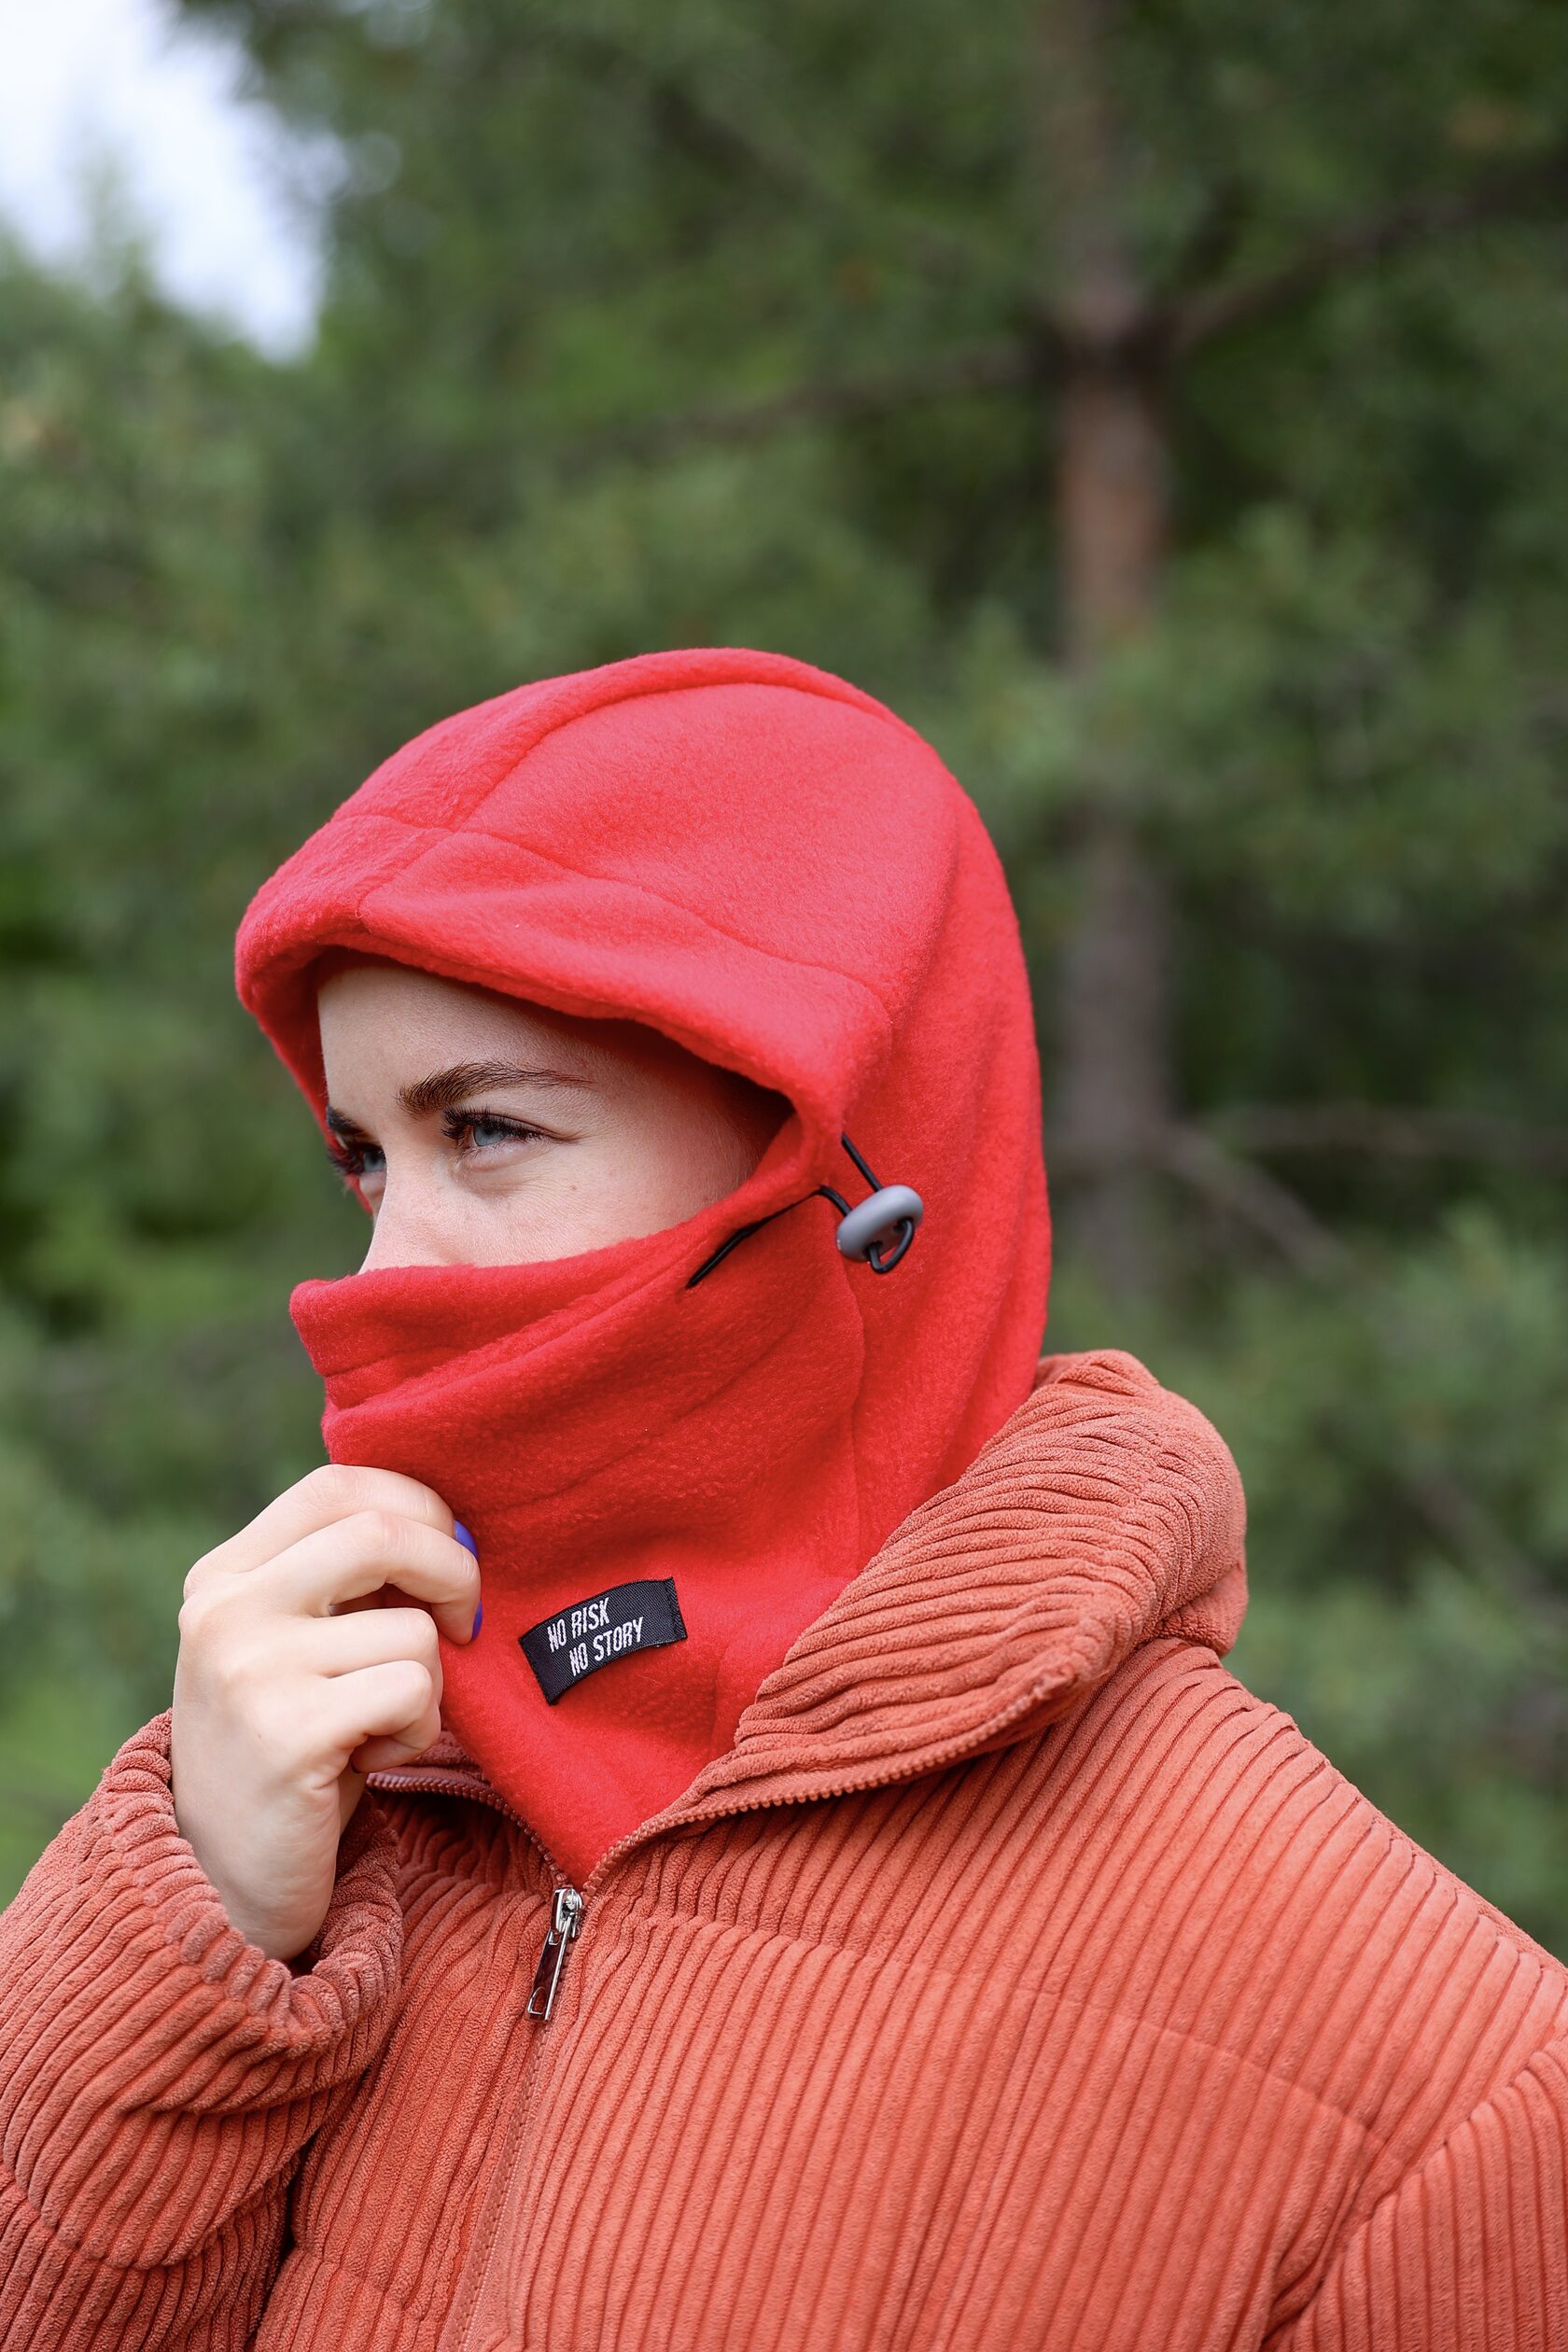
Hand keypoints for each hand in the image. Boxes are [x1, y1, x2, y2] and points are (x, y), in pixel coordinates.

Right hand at [170, 1464, 479, 1962]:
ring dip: (432, 1684)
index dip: (419, 1505)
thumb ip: (348, 1583)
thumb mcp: (296, 1645)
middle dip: (454, 1572)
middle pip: (383, 1531)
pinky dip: (420, 1729)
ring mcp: (250, 1669)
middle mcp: (226, 1610)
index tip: (449, 1553)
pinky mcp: (287, 1734)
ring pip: (414, 1629)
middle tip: (464, 1625)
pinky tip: (374, 1757)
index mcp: (224, 1575)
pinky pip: (413, 1692)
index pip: (339, 1485)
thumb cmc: (291, 1746)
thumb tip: (458, 1531)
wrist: (222, 1879)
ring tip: (382, 1723)